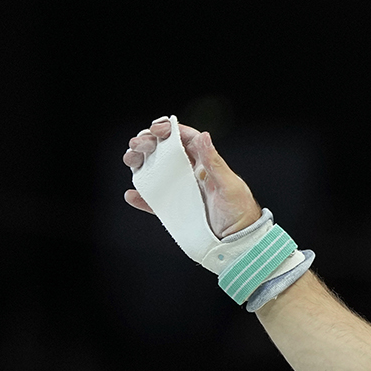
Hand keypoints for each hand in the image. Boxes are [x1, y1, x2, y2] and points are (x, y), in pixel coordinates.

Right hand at [121, 118, 262, 236]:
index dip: (169, 130)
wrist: (238, 241)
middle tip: (136, 144)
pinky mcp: (174, 209)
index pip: (185, 139)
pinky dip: (140, 197)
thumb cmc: (240, 211)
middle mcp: (190, 173)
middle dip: (148, 143)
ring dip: (139, 163)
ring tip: (130, 160)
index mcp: (205, 163)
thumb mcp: (229, 186)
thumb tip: (203, 136)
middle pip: (165, 152)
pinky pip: (153, 201)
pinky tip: (131, 194)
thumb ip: (214, 162)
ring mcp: (181, 191)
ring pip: (155, 171)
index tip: (156, 129)